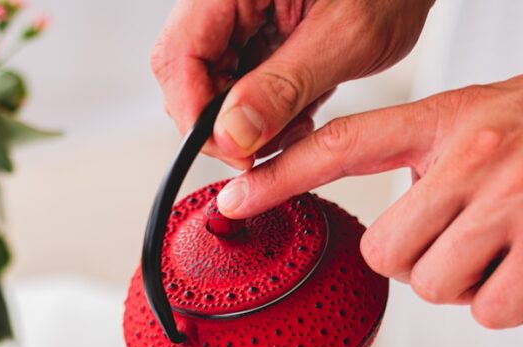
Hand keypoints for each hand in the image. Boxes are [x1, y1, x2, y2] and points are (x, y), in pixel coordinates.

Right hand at [150, 0, 433, 167]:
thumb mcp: (344, 38)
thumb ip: (282, 88)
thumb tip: (232, 135)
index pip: (178, 56)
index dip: (197, 115)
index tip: (235, 152)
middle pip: (187, 75)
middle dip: (224, 125)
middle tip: (265, 148)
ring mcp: (241, 17)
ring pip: (212, 87)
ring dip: (247, 124)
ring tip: (295, 124)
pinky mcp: (257, 36)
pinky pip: (240, 86)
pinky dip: (266, 113)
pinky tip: (298, 110)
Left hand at [217, 74, 522, 328]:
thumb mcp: (485, 124)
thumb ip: (428, 165)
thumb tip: (382, 244)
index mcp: (450, 118)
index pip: (345, 145)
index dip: (281, 177)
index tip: (231, 203)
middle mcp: (474, 154)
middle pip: (387, 253)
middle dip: (419, 259)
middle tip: (467, 234)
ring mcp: (512, 200)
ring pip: (433, 287)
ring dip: (464, 282)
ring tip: (506, 243)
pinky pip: (488, 310)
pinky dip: (507, 302)